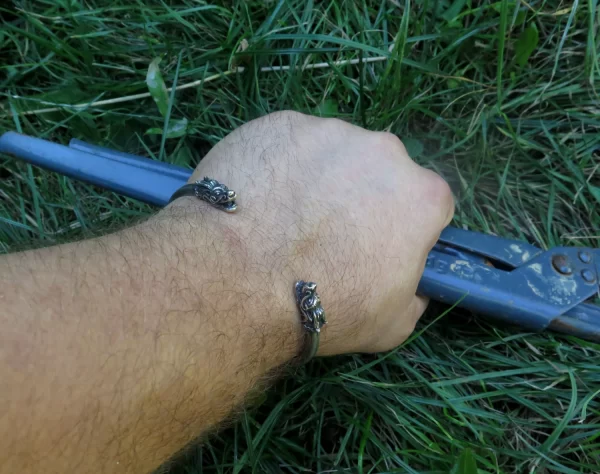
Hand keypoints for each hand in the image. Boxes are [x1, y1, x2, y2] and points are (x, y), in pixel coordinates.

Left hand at [182, 111, 453, 355]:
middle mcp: (383, 151)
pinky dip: (279, 166)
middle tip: (326, 233)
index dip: (403, 227)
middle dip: (362, 196)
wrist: (239, 280)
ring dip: (318, 178)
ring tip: (283, 218)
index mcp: (421, 195)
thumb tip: (411, 284)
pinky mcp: (280, 123)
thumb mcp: (392, 324)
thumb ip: (414, 294)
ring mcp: (328, 131)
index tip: (377, 246)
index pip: (427, 204)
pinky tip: (257, 199)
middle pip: (380, 172)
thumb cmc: (325, 308)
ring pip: (332, 154)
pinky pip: (289, 145)